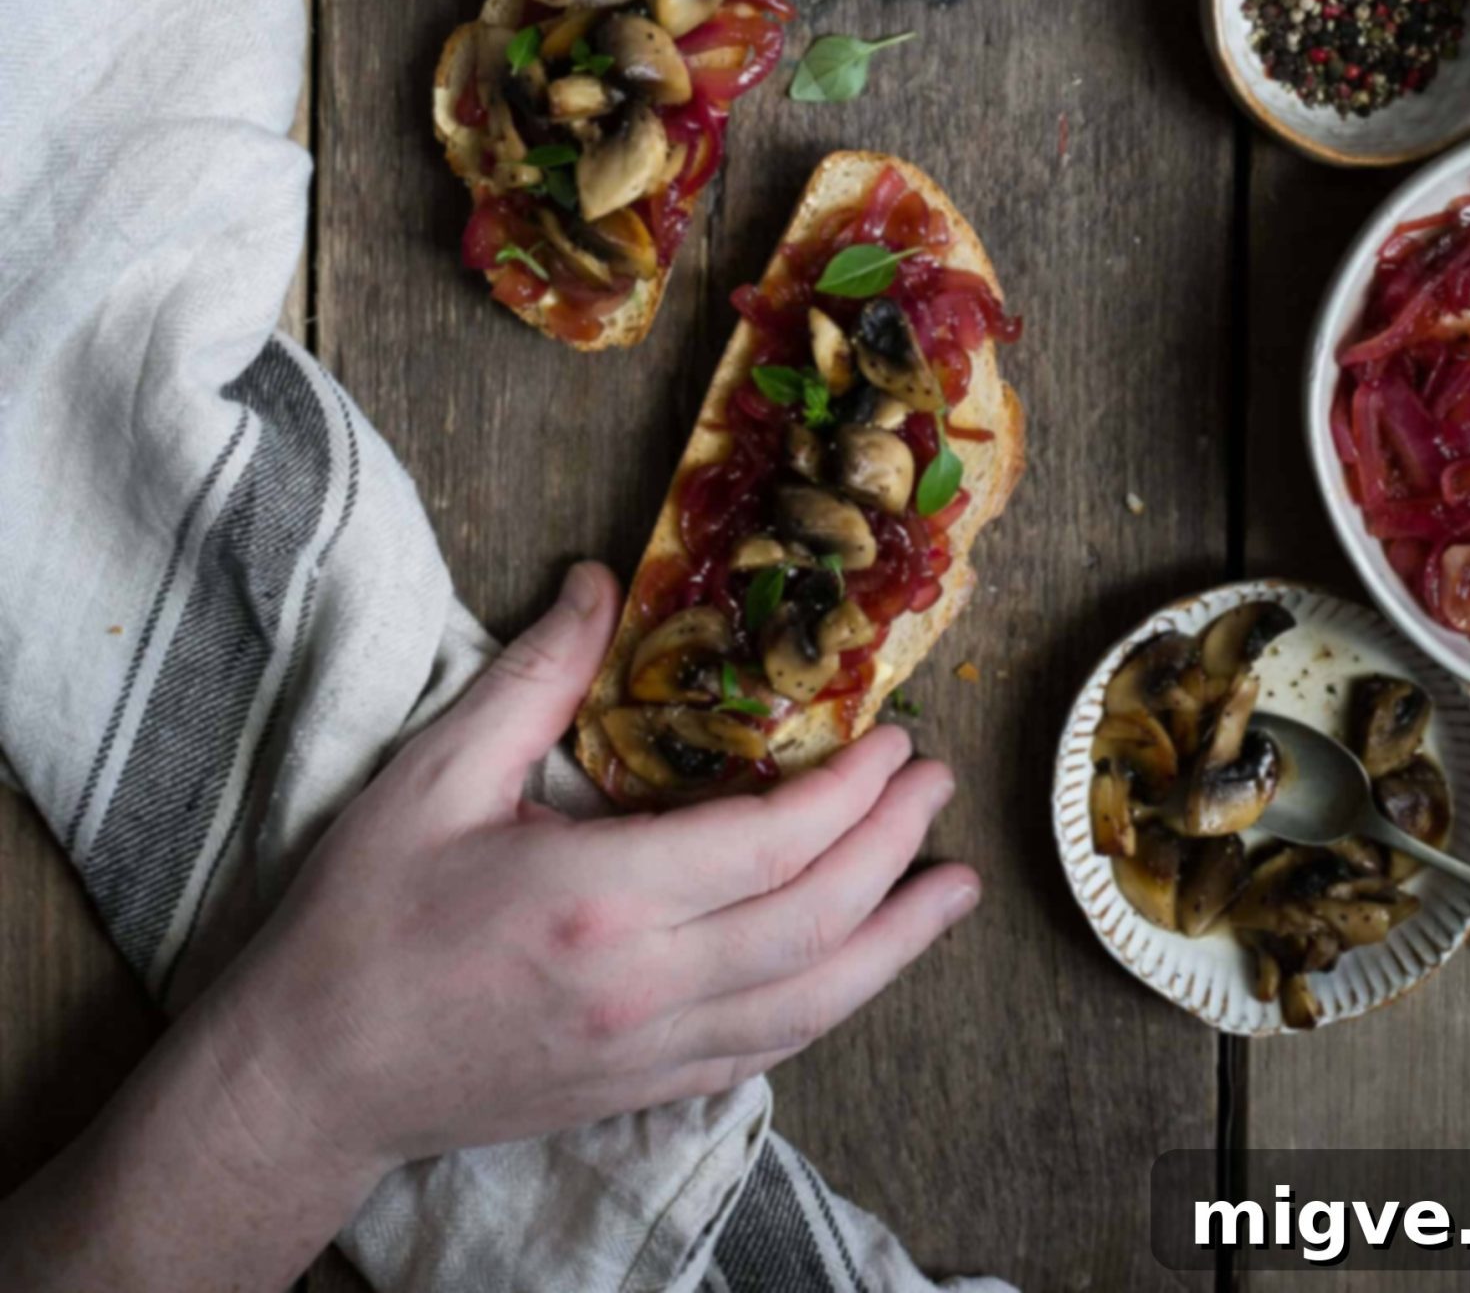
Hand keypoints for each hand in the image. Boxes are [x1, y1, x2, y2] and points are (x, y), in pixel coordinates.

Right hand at [211, 562, 978, 1177]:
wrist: (311, 1076)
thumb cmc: (363, 920)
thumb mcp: (434, 776)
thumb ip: (532, 678)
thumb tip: (599, 582)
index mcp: (598, 897)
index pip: (772, 845)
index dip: (850, 792)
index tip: (891, 740)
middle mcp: (643, 987)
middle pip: (816, 921)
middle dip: (893, 850)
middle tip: (936, 788)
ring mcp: (648, 1054)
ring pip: (813, 1004)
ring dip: (896, 943)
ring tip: (952, 890)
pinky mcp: (641, 1090)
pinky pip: (768, 1051)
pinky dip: (833, 1003)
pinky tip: (862, 967)